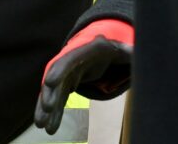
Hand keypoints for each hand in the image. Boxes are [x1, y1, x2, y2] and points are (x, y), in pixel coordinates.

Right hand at [35, 19, 133, 133]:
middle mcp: (70, 63)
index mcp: (84, 51)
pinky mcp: (66, 86)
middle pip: (57, 78)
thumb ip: (128, 52)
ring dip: (47, 109)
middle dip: (50, 92)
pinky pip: (58, 101)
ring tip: (42, 125)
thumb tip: (135, 53)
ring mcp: (66, 75)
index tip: (49, 81)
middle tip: (46, 108)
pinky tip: (49, 128)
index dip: (59, 70)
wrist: (101, 50)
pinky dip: (54, 114)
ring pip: (54, 92)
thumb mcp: (122, 49)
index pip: (69, 59)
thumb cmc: (113, 50)